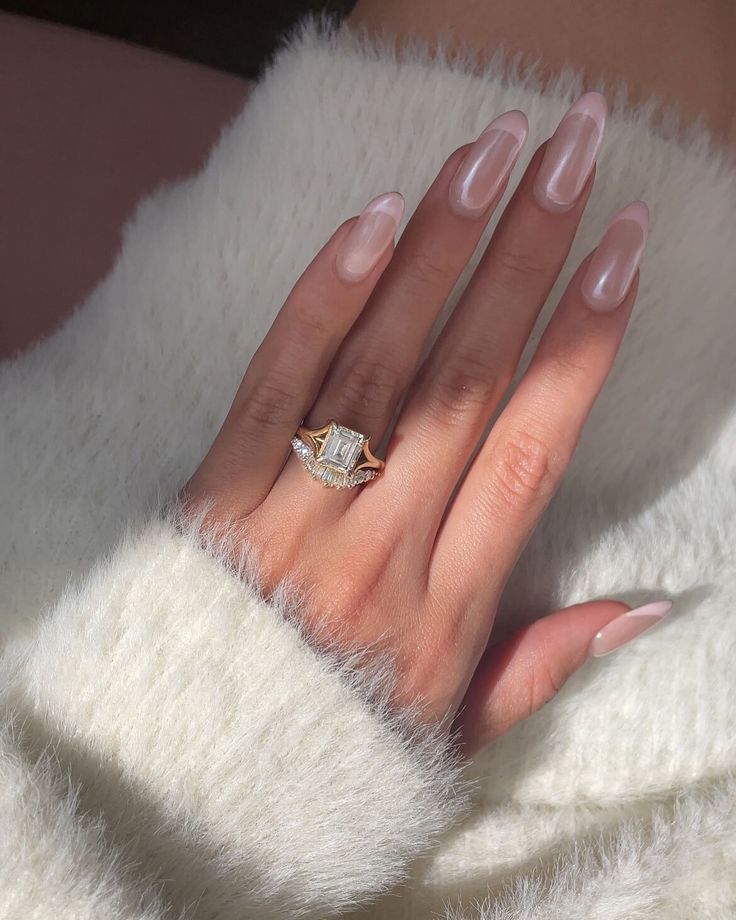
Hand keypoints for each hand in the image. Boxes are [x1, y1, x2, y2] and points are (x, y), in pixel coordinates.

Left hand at [185, 93, 664, 755]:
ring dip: (441, 247)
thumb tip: (653, 607)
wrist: (190, 775)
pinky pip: (278, 378)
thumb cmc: (329, 746)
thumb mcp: (454, 731)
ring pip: (381, 360)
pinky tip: (377, 221)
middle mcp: (378, 545)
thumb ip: (545, 664)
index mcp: (445, 606)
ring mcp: (292, 512)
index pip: (530, 444)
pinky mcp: (219, 488)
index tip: (619, 248)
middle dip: (526, 253)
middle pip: (466, 377)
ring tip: (488, 151)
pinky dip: (327, 296)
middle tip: (569, 149)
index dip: (581, 338)